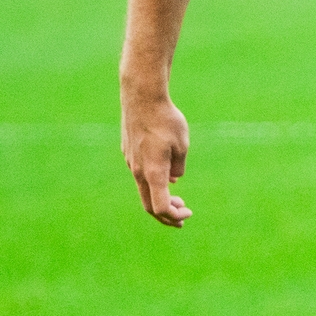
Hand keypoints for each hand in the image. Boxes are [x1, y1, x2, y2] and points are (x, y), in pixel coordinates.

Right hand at [121, 94, 192, 226]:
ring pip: (143, 189)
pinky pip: (140, 173)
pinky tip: (165, 175)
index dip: (173, 216)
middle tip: (182, 218)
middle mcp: (138, 171)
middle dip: (166, 215)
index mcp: (153, 173)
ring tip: (177, 199)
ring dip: (160, 197)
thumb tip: (173, 179)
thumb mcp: (182, 144)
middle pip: (148, 205)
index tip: (187, 214)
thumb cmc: (166, 120)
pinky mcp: (128, 151)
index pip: (160, 207)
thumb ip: (178, 166)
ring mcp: (131, 162)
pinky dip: (153, 182)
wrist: (142, 97)